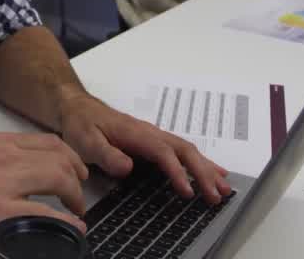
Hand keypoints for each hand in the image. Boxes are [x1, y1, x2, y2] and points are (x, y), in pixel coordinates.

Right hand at [0, 132, 89, 248]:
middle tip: (79, 196)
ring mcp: (1, 183)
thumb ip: (3, 162)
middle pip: (58, 159)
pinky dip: (64, 221)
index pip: (48, 142)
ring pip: (57, 178)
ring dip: (74, 196)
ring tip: (76, 211)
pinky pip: (43, 214)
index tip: (76, 171)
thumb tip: (30, 177)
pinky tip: (71, 227)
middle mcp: (3, 157)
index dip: (70, 157)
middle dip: (77, 178)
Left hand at [57, 90, 231, 204]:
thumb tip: (128, 167)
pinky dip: (200, 163)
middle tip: (216, 195)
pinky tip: (212, 172)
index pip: (164, 153)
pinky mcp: (154, 142)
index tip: (189, 192)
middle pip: (184, 151)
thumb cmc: (82, 124)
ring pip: (188, 151)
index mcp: (137, 134)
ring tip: (224, 188)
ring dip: (207, 169)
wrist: (78, 108)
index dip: (178, 172)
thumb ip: (107, 154)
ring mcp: (155, 136)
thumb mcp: (86, 141)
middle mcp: (151, 133)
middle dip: (203, 173)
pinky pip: (182, 152)